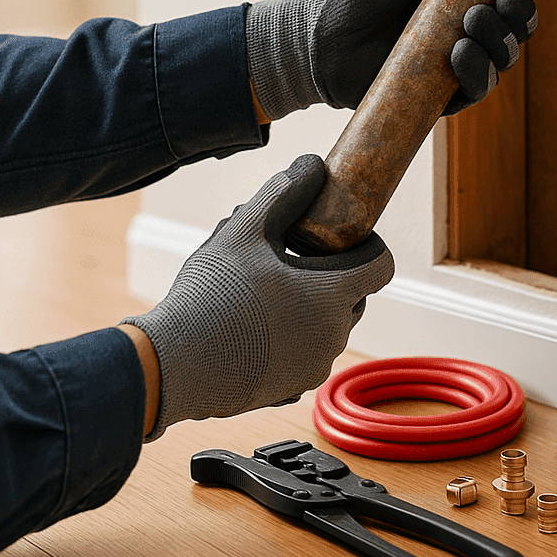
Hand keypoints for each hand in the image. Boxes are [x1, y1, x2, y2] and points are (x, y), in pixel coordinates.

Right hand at [121, 154, 393, 439]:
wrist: (175, 365)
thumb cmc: (211, 295)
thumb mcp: (244, 228)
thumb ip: (284, 192)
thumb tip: (311, 165)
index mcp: (333, 294)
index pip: (381, 263)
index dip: (364, 243)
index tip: (334, 236)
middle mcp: (335, 335)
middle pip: (352, 294)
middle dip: (327, 274)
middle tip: (283, 259)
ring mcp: (314, 367)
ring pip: (325, 325)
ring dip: (304, 305)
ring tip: (257, 291)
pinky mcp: (292, 391)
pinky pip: (303, 355)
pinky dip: (288, 339)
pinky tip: (248, 327)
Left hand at [245, 0, 556, 119]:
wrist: (317, 42)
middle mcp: (471, 22)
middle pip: (521, 19)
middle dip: (522, 9)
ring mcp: (462, 58)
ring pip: (505, 55)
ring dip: (499, 39)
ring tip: (471, 22)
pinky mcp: (445, 92)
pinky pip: (477, 87)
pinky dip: (476, 71)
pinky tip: (459, 53)